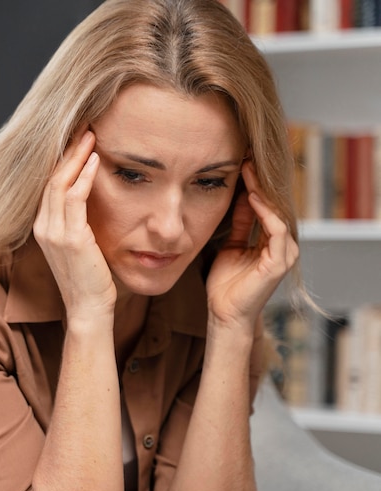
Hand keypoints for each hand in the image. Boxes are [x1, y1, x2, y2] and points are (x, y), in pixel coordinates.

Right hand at [33, 129, 116, 323]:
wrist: (88, 307)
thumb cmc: (88, 278)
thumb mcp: (77, 245)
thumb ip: (76, 222)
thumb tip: (88, 197)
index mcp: (43, 228)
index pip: (48, 185)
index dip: (60, 159)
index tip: (75, 138)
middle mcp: (43, 227)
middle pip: (51, 178)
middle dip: (66, 150)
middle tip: (83, 126)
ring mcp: (54, 233)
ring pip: (60, 184)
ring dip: (76, 156)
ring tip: (90, 135)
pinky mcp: (71, 238)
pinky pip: (75, 198)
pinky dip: (84, 176)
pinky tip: (96, 160)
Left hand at [206, 161, 298, 329]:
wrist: (223, 313)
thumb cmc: (225, 284)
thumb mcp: (231, 246)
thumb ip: (241, 225)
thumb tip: (243, 199)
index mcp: (272, 243)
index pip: (268, 208)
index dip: (256, 186)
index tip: (242, 165)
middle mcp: (283, 246)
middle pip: (275, 207)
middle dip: (261, 183)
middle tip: (247, 159)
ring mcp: (284, 254)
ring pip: (277, 214)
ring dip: (263, 192)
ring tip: (249, 171)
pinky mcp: (279, 263)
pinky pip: (275, 230)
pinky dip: (266, 212)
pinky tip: (253, 197)